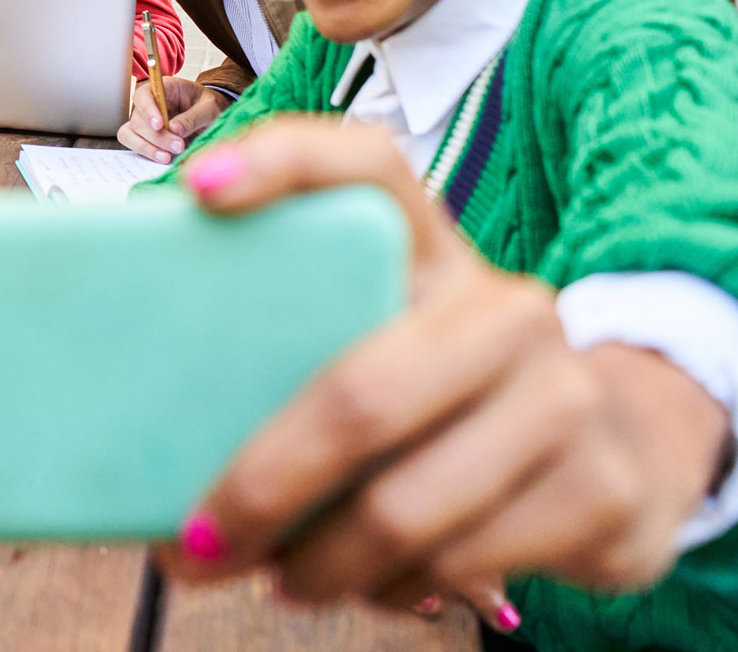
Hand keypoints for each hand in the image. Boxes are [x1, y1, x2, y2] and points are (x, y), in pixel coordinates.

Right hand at [118, 77, 230, 162]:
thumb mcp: (209, 108)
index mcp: (164, 89)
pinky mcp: (145, 137)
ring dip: (148, 147)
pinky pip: (134, 145)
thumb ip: (193, 117)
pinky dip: (146, 152)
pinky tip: (163, 157)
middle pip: (138, 119)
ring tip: (168, 156)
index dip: (147, 110)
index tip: (159, 125)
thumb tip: (174, 130)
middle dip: (157, 136)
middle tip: (179, 146)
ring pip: (131, 134)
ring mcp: (145, 121)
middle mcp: (150, 104)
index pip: (144, 95)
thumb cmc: (210, 107)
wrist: (213, 118)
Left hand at [160, 117, 729, 609]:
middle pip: (359, 394)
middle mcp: (502, 307)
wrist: (620, 453)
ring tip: (270, 577)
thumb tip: (135, 411)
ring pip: (403, 505)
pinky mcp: (598, 489)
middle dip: (261, 485)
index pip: (363, 167)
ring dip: (315, 564)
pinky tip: (363, 586)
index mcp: (430, 249)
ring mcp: (561, 395)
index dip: (282, 164)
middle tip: (197, 541)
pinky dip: (390, 591)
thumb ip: (292, 346)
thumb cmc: (445, 399)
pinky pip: (460, 563)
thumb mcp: (381, 346)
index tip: (197, 191)